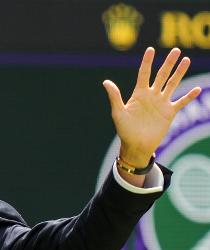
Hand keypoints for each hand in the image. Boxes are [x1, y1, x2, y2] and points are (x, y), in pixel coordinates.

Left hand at [103, 47, 200, 168]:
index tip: (151, 49)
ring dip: (179, 73)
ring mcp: (161, 103)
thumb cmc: (125, 130)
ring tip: (186, 60)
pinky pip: (181, 102)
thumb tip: (105, 82)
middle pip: (161, 75)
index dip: (147, 62)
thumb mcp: (118, 113)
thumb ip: (115, 97)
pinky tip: (198, 89)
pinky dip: (189, 96)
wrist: (136, 146)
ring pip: (173, 84)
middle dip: (168, 63)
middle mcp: (151, 96)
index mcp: (138, 94)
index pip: (144, 74)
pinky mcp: (169, 113)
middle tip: (175, 50)